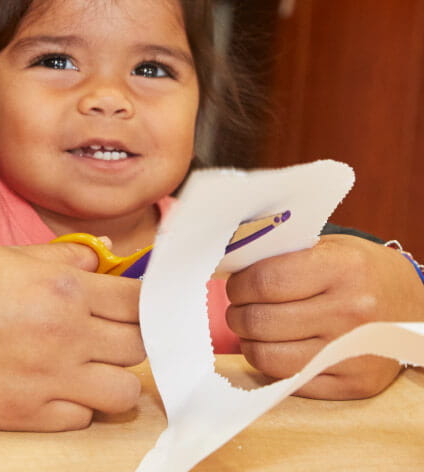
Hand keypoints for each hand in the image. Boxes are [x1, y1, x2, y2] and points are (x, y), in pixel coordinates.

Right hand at [0, 243, 143, 430]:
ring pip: (122, 392)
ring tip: (85, 367)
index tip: (135, 307)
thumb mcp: (3, 254)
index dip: (143, 303)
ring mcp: (46, 380)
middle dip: (131, 338)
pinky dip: (74, 405)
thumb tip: (98, 263)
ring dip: (111, 378)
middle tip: (108, 334)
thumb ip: (59, 259)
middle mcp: (64, 335)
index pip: (139, 301)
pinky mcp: (23, 415)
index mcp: (61, 288)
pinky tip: (50, 386)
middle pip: (139, 346)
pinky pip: (80, 419)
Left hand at [226, 233, 423, 398]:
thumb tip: (228, 269)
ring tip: (253, 329)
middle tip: (240, 309)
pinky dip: (272, 366)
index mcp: (343, 269)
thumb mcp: (331, 249)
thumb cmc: (361, 272)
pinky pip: (289, 381)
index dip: (239, 286)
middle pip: (262, 321)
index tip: (236, 286)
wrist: (416, 306)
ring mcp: (353, 351)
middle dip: (238, 314)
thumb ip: (284, 257)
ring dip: (249, 342)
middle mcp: (351, 311)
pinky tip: (276, 348)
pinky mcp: (354, 384)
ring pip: (269, 357)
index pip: (265, 281)